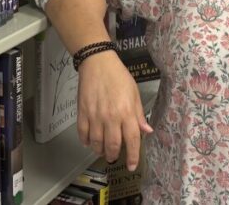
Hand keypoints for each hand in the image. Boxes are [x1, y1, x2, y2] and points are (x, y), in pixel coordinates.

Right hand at [76, 51, 152, 171]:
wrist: (97, 63)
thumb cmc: (119, 77)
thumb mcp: (134, 94)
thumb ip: (139, 114)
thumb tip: (146, 132)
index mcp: (127, 113)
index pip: (131, 140)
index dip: (132, 156)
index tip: (131, 166)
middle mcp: (111, 117)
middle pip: (112, 145)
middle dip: (113, 155)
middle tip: (113, 157)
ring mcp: (95, 116)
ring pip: (96, 143)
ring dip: (99, 150)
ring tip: (102, 151)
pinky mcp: (82, 113)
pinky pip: (83, 133)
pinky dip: (85, 141)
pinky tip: (89, 142)